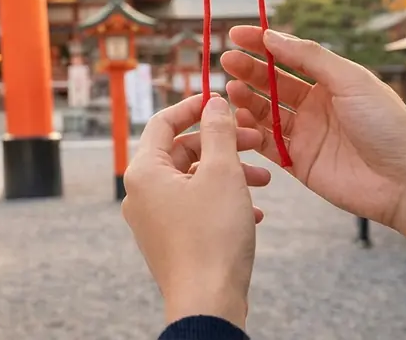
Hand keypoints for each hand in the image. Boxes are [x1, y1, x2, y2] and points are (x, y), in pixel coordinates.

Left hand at [122, 94, 269, 329]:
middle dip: (221, 144)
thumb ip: (218, 132)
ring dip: (228, 174)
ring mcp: (153, 219)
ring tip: (265, 181)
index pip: (162, 122)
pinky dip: (222, 201)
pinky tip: (255, 213)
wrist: (208, 303)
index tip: (221, 102)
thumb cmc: (212, 238)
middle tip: (256, 142)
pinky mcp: (170, 240)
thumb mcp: (222, 173)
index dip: (193, 107)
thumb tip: (214, 103)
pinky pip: (195, 208)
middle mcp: (141, 193)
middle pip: (181, 151)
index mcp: (143, 171)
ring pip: (192, 180)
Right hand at [221, 27, 405, 258]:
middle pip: (272, 83)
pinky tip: (237, 120)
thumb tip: (273, 36)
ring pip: (264, 112)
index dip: (262, 44)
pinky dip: (250, 131)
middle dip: (249, 70)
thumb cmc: (388, 126)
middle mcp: (315, 106)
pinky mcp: (297, 162)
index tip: (237, 34)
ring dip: (246, 99)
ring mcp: (305, 134)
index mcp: (332, 82)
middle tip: (227, 61)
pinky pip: (266, 144)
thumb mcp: (352, 81)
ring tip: (230, 90)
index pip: (290, 56)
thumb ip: (310, 58)